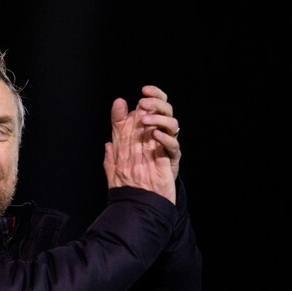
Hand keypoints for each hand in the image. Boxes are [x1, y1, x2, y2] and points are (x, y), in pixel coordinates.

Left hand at [103, 86, 180, 203]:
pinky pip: (173, 145)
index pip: (153, 105)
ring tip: (145, 120)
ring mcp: (165, 147)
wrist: (137, 200)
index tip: (143, 90)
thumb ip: (118, 125)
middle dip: (156, 102)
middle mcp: (158, 135)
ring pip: (173, 124)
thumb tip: (118, 102)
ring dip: (159, 119)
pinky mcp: (170, 160)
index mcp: (147, 129)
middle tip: (144, 103)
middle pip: (166, 110)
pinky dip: (165, 138)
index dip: (153, 94)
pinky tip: (155, 135)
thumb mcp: (118, 145)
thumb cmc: (128, 175)